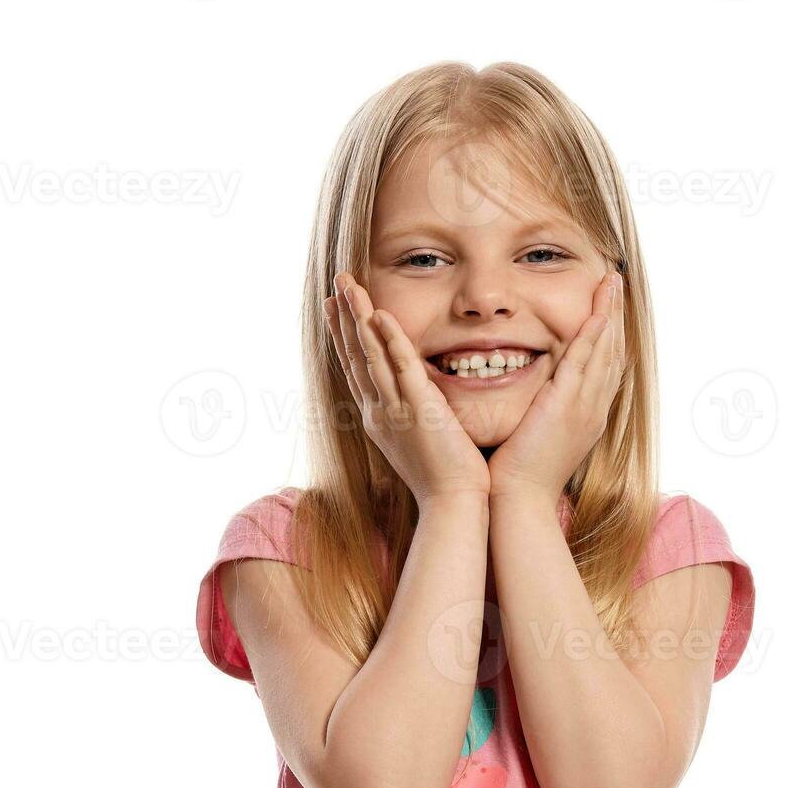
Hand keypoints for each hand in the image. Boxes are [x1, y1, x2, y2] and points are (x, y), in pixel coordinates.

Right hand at [326, 272, 490, 506]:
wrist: (452, 504)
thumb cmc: (443, 478)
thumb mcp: (417, 441)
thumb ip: (411, 416)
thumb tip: (414, 402)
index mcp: (378, 417)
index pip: (356, 368)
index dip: (344, 336)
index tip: (336, 307)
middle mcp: (378, 411)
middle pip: (354, 355)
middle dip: (343, 316)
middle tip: (336, 283)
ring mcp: (394, 410)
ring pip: (369, 355)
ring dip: (357, 317)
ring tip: (348, 285)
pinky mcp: (418, 411)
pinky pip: (401, 368)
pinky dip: (390, 341)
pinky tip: (380, 315)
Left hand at [487, 271, 625, 504]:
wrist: (519, 502)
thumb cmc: (518, 477)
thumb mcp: (536, 438)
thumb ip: (539, 414)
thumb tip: (533, 400)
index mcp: (587, 418)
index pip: (604, 368)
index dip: (608, 336)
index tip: (608, 310)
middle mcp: (593, 410)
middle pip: (612, 353)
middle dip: (615, 316)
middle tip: (615, 284)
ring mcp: (584, 408)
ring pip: (604, 351)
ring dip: (609, 314)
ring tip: (611, 284)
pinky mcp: (565, 406)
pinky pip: (584, 362)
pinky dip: (592, 335)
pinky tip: (597, 312)